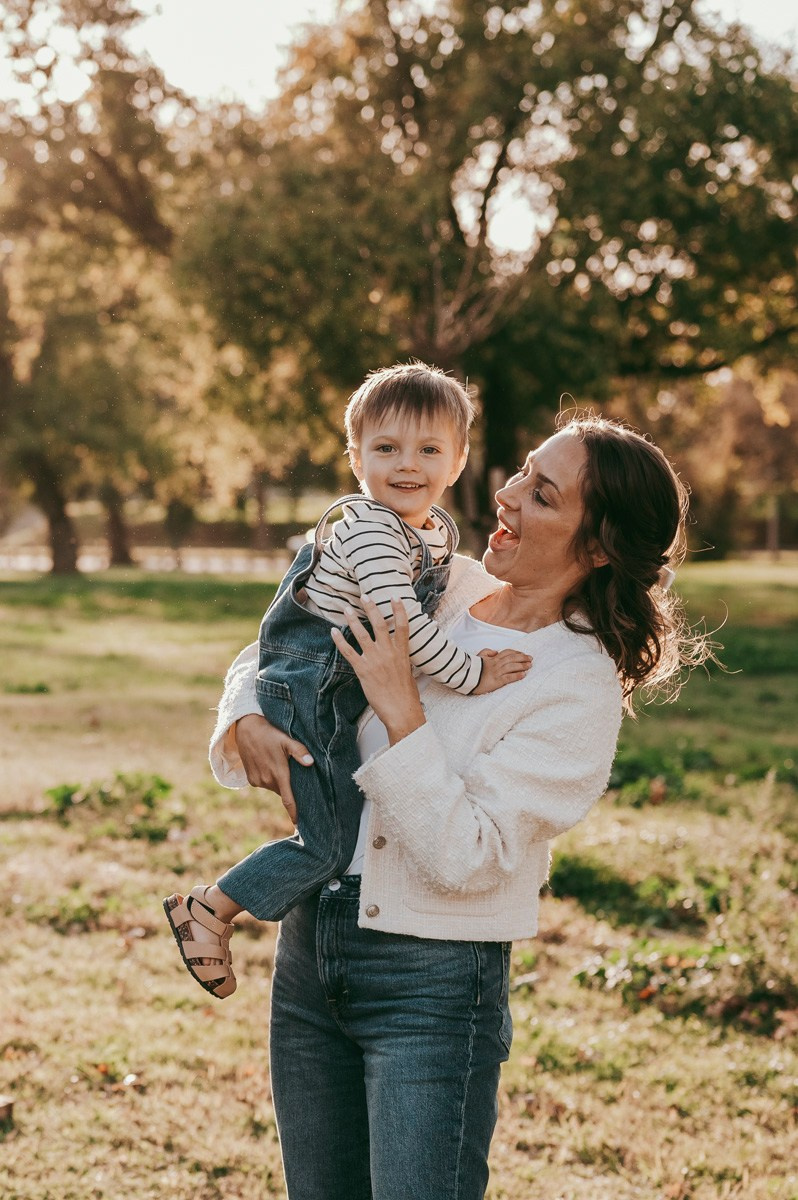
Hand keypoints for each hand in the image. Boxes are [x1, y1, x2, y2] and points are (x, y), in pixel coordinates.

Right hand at [234, 713, 313, 824]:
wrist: (246, 729)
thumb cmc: (270, 734)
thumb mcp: (286, 740)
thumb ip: (299, 752)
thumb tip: (311, 762)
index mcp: (279, 774)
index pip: (287, 799)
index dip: (293, 812)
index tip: (299, 824)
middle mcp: (267, 780)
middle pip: (282, 791)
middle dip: (288, 787)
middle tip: (292, 774)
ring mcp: (257, 781)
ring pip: (273, 787)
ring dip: (277, 781)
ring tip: (278, 765)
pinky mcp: (251, 779)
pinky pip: (264, 783)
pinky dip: (268, 778)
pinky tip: (268, 764)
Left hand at [331, 599, 425, 744]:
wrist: (401, 710)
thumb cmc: (406, 696)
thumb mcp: (408, 673)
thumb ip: (402, 661)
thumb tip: (400, 656)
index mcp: (402, 653)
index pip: (402, 626)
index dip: (399, 610)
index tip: (394, 597)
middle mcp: (388, 652)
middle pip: (379, 624)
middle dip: (371, 608)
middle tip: (365, 596)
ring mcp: (375, 660)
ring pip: (362, 634)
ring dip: (353, 619)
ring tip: (347, 608)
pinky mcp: (363, 670)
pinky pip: (349, 652)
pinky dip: (340, 641)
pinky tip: (334, 632)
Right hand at [472, 648, 532, 694]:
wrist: (465, 677)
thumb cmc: (472, 668)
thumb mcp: (479, 656)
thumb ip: (488, 652)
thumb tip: (496, 651)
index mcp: (493, 658)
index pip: (507, 653)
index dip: (516, 652)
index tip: (523, 654)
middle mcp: (496, 664)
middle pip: (512, 658)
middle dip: (523, 658)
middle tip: (531, 659)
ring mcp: (497, 672)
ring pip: (512, 667)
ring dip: (522, 666)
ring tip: (530, 666)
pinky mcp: (496, 681)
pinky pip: (508, 678)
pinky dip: (517, 676)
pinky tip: (523, 675)